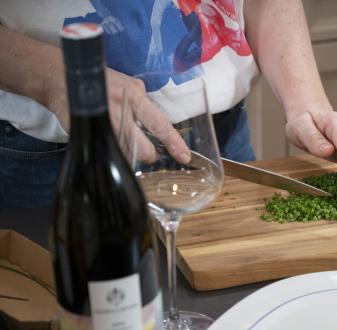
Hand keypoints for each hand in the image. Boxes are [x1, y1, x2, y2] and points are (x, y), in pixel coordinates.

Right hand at [47, 68, 189, 163]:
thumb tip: (160, 128)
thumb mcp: (128, 88)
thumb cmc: (103, 84)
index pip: (160, 123)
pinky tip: (110, 142)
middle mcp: (120, 109)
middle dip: (148, 154)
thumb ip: (142, 106)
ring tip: (126, 143)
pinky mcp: (87, 129)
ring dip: (129, 153)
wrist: (62, 77)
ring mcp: (102, 121)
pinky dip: (112, 149)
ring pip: (124, 150)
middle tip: (149, 153)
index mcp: (135, 96)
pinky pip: (107, 148)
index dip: (173, 142)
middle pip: (141, 146)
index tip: (185, 156)